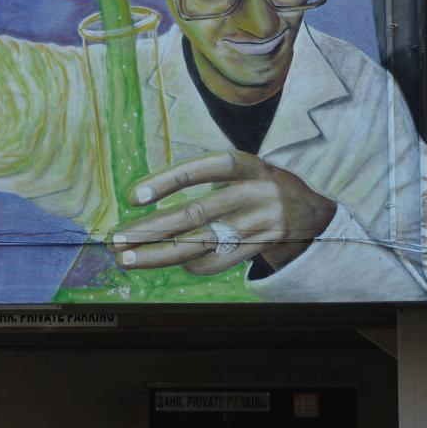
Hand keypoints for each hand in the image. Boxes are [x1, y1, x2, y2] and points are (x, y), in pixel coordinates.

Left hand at [107, 151, 336, 275]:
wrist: (310, 210)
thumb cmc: (255, 186)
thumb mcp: (238, 172)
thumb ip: (202, 186)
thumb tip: (142, 207)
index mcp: (245, 163)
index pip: (200, 169)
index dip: (166, 181)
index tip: (132, 197)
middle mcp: (255, 190)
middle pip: (194, 213)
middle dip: (150, 228)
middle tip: (116, 237)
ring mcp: (263, 221)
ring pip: (202, 242)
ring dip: (160, 253)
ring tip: (128, 257)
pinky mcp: (266, 245)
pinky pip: (221, 260)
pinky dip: (194, 264)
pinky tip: (173, 262)